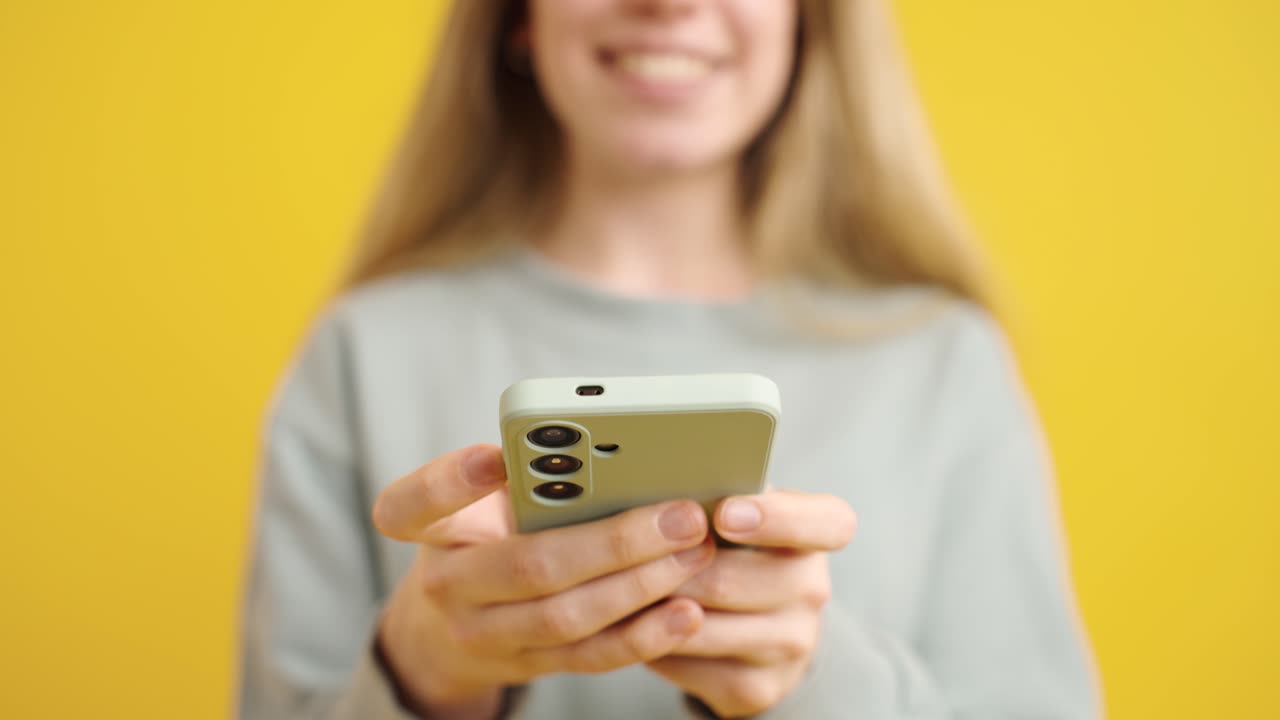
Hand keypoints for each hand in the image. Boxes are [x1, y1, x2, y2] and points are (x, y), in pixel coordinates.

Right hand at [371, 444, 716, 718]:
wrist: (453, 623)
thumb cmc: (490, 531)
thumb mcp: (488, 497)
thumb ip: (532, 474)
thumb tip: (627, 451)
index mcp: (431, 527)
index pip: (412, 505)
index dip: (450, 482)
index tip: (494, 456)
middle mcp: (448, 583)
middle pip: (530, 565)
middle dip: (616, 541)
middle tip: (680, 515)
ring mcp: (484, 634)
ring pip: (567, 617)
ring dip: (642, 586)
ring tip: (695, 553)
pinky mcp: (527, 665)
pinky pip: (589, 656)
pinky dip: (643, 637)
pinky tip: (686, 613)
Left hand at [646, 490, 856, 718]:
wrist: (761, 628)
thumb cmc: (737, 549)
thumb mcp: (740, 511)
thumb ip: (717, 493)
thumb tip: (660, 488)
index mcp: (819, 533)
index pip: (826, 523)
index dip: (775, 518)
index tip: (723, 514)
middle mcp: (813, 590)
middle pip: (731, 581)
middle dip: (671, 569)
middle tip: (631, 554)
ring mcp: (791, 643)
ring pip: (702, 626)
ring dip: (654, 608)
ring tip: (620, 589)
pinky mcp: (760, 687)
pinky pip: (690, 664)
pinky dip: (656, 645)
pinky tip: (641, 625)